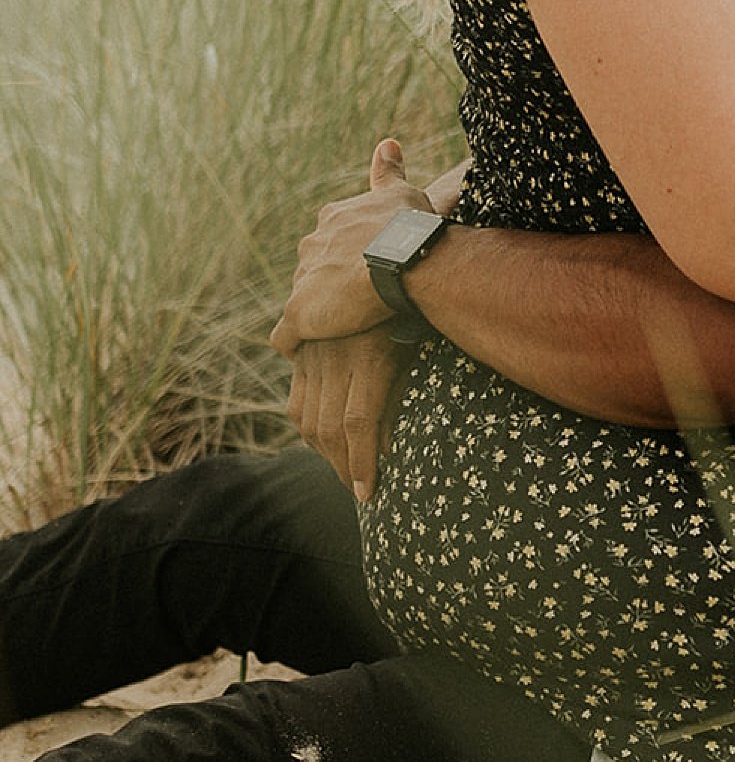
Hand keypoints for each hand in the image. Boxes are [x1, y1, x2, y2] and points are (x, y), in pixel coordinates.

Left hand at [270, 139, 428, 354]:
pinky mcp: (299, 314)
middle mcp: (311, 244)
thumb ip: (389, 172)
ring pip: (304, 301)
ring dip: (319, 315)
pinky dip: (294, 344)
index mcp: (332, 218)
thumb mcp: (402, 192)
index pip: (331, 241)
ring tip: (342, 334)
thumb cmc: (409, 227)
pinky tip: (307, 352)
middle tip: (359, 305)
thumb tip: (387, 143)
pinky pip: (286, 336)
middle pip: (314, 270)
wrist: (403, 259)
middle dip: (331, 287)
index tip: (367, 273)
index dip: (350, 259)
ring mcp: (303, 280)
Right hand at [286, 329, 402, 501]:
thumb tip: (384, 449)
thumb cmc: (409, 318)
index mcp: (369, 360)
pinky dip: (307, 428)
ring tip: (341, 469)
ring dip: (323, 451)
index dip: (360, 462)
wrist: (381, 269)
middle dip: (342, 465)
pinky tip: (322, 443)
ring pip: (308, 418)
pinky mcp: (305, 355)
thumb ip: (396, 401)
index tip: (367, 492)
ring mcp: (316, 356)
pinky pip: (297, 400)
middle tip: (355, 487)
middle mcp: (336, 359)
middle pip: (329, 427)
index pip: (358, 423)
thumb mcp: (410, 357)